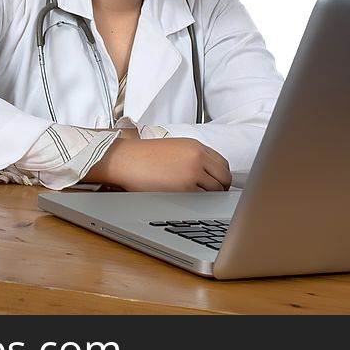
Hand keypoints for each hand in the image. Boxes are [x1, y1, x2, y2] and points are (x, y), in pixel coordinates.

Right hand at [86, 137, 230, 191]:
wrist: (125, 159)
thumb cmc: (143, 156)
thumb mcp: (174, 148)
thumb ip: (194, 156)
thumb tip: (208, 173)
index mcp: (196, 146)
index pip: (223, 164)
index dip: (222, 176)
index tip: (218, 183)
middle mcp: (198, 157)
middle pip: (224, 178)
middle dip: (221, 188)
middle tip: (212, 195)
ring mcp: (193, 172)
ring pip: (215, 191)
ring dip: (209, 197)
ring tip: (196, 199)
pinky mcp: (185, 188)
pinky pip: (203, 200)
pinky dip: (199, 203)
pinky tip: (189, 202)